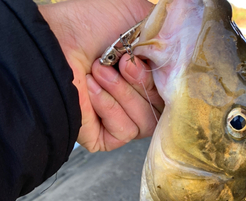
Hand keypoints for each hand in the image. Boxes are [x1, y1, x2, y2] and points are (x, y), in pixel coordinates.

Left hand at [38, 0, 162, 151]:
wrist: (56, 42)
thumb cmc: (91, 24)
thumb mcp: (141, 17)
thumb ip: (170, 37)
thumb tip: (189, 57)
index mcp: (148, 76)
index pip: (174, 94)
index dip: (168, 81)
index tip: (150, 59)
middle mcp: (136, 100)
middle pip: (163, 110)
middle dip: (142, 84)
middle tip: (122, 63)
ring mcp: (120, 120)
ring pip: (145, 123)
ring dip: (123, 94)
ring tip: (99, 72)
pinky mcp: (105, 137)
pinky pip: (124, 132)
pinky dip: (109, 108)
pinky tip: (92, 90)